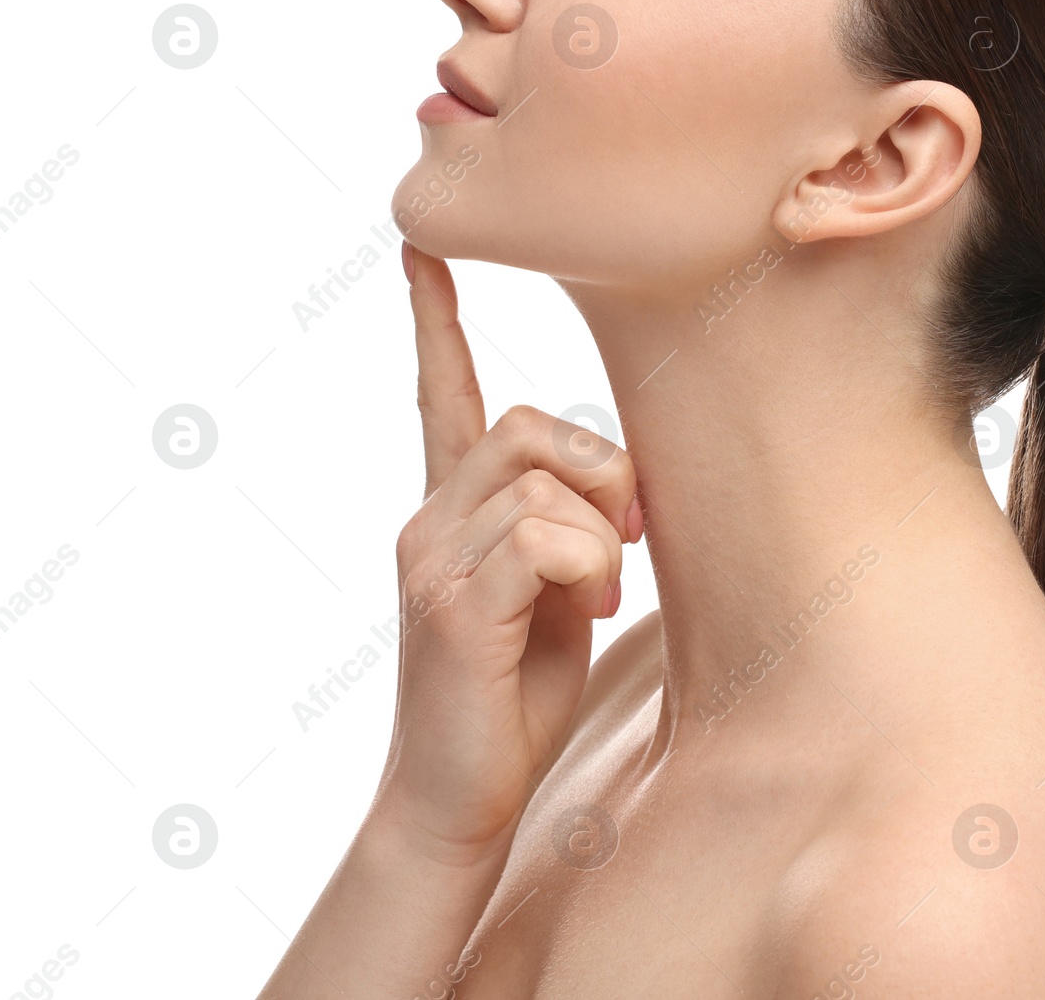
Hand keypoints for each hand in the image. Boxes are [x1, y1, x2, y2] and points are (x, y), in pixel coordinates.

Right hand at [376, 243, 641, 861]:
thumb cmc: (516, 690)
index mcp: (454, 507)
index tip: (420, 250)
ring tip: (596, 593)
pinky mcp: (451, 602)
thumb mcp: (556, 584)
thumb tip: (618, 481)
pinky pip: (545, 535)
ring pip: (546, 479)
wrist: (461, 794)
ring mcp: (431, 556)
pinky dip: (587, 566)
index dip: (433, 318)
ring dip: (600, 536)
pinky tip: (586, 607)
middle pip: (534, 423)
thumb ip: (569, 519)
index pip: (440, 392)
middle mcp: (429, 517)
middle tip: (624, 541)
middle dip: (604, 472)